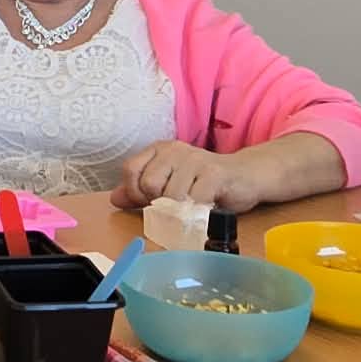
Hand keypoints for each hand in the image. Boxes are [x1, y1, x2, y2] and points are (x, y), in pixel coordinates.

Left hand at [111, 141, 260, 212]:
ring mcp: (195, 160)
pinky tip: (205, 207)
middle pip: (149, 184)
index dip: (135, 193)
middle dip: (159, 203)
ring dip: (181, 210)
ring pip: (171, 195)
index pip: (130, 170)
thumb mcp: (168, 184)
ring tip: (193, 206)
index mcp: (159, 149)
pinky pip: (194, 200)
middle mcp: (175, 150)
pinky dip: (197, 211)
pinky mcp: (214, 173)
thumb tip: (114, 198)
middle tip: (177, 205)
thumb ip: (140, 191)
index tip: (150, 202)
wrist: (245, 177)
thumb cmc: (204, 183)